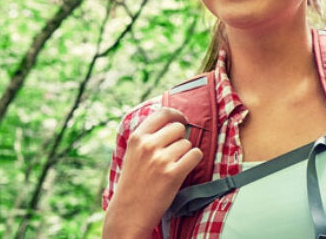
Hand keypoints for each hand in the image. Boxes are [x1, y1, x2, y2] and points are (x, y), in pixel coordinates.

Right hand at [105, 108, 202, 236]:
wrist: (129, 212)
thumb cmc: (134, 183)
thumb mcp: (133, 153)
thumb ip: (148, 137)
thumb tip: (174, 121)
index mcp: (137, 138)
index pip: (163, 113)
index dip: (177, 115)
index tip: (182, 120)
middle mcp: (148, 145)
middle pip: (179, 128)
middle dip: (180, 138)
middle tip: (174, 153)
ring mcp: (160, 159)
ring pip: (188, 143)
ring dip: (185, 153)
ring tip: (172, 166)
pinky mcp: (173, 173)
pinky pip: (195, 155)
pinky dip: (193, 161)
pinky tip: (183, 169)